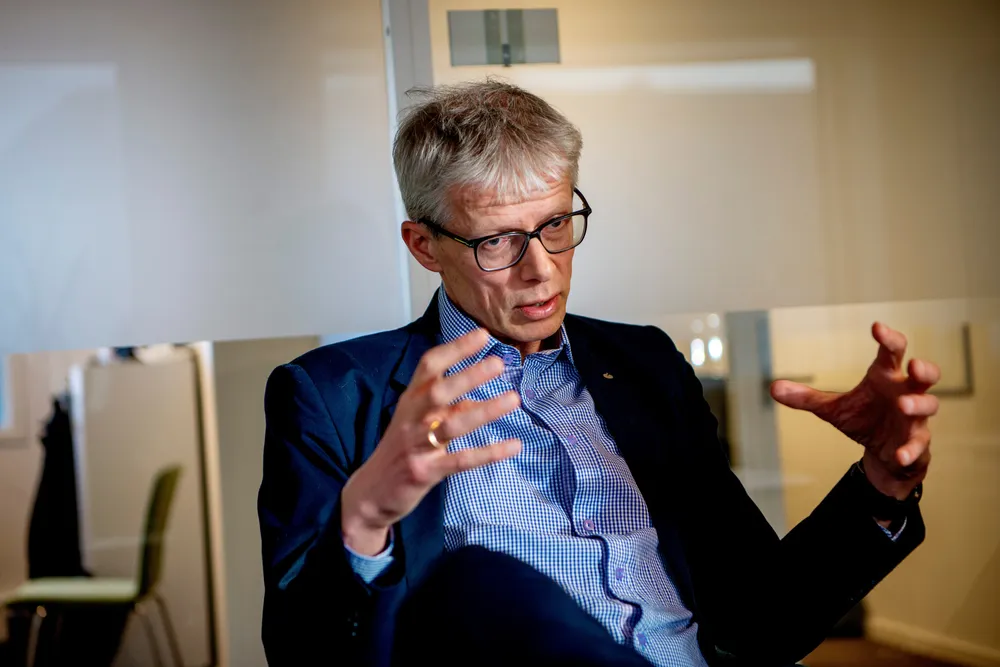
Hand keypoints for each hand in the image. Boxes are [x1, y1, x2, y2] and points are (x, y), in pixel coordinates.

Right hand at [341, 329, 521, 554]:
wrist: (371, 492)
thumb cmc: (401, 450)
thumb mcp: (419, 422)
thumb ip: (447, 409)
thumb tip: (478, 398)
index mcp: (410, 400)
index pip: (429, 365)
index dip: (455, 349)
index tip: (482, 335)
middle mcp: (411, 419)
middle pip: (438, 391)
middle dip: (468, 375)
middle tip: (497, 363)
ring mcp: (417, 446)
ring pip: (451, 426)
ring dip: (484, 412)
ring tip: (513, 399)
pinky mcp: (425, 472)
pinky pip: (460, 461)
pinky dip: (488, 453)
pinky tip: (513, 445)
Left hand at [770, 322, 939, 499]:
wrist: (883, 454)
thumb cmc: (864, 419)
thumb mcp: (832, 408)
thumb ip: (806, 398)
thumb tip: (772, 388)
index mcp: (885, 378)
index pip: (892, 353)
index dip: (888, 339)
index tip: (877, 328)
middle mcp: (904, 393)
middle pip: (925, 375)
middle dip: (924, 369)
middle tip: (913, 366)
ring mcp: (915, 418)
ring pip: (929, 405)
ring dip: (918, 404)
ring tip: (903, 406)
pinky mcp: (917, 442)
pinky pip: (919, 444)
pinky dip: (910, 449)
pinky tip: (899, 454)